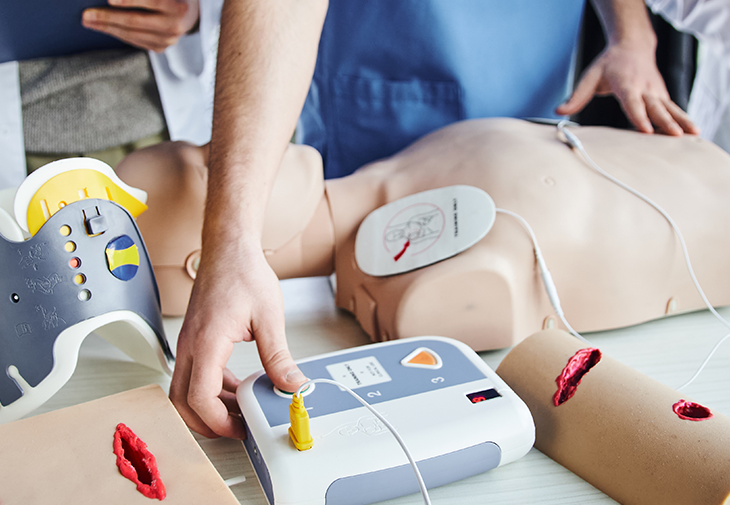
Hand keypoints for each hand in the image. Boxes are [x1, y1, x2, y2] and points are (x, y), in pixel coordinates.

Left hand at [82, 0, 199, 51]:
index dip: (128, 0)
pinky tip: (104, 27)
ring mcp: (168, 40)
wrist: (190, 14)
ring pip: (132, 34)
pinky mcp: (161, 48)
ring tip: (90, 22)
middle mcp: (174, 25)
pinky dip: (118, 33)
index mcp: (178, 6)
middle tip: (87, 15)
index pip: (151, 1)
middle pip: (136, 21)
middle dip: (108, 17)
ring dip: (108, 27)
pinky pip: (135, 41)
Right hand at [169, 244, 306, 438]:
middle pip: (182, 401)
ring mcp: (189, 342)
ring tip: (241, 410)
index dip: (218, 421)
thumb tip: (292, 384)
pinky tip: (236, 387)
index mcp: (207, 341)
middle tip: (235, 429)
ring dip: (210, 406)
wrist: (229, 248)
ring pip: (186, 389)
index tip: (240, 428)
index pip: (199, 397)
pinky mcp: (195, 339)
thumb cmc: (243, 272)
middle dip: (206, 423)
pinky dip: (213, 388)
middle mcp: (191, 344)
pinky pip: (195, 374)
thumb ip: (278, 356)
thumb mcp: (269, 317)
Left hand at [556, 43, 699, 135]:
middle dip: (665, 123)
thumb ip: (576, 97)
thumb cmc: (608, 64)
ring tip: (693, 135)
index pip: (633, 103)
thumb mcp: (589, 77)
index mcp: (626, 84)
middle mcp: (644, 88)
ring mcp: (656, 91)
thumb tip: (559, 111)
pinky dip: (683, 119)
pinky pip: (673, 109)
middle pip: (655, 108)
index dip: (639, 116)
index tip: (645, 130)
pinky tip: (692, 133)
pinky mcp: (662, 95)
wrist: (632, 45)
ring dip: (681, 121)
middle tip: (676, 136)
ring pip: (669, 108)